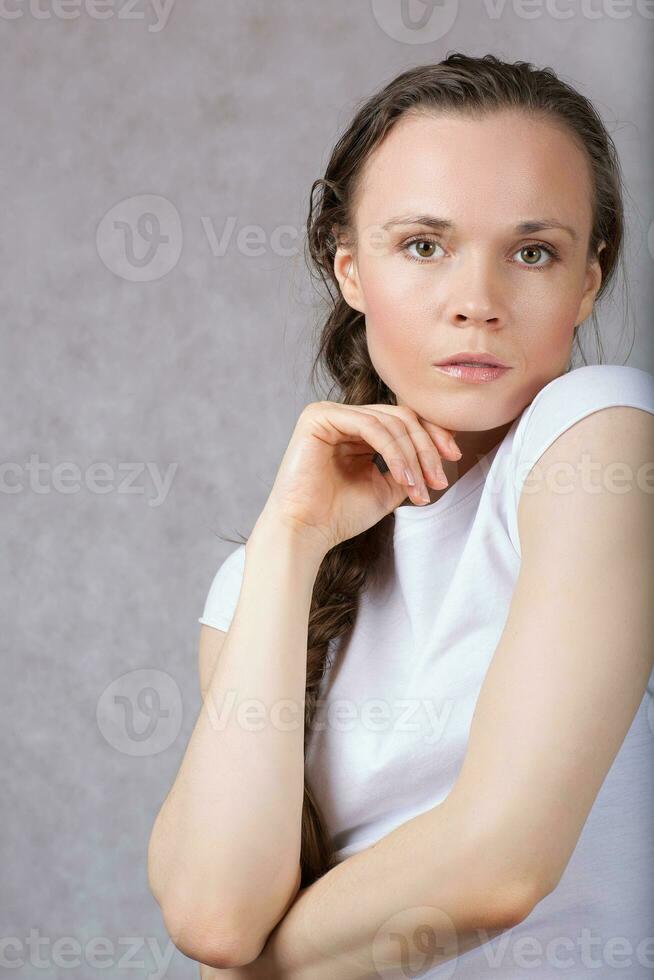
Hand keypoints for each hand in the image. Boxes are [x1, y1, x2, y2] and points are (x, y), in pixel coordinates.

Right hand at [261, 401, 460, 553]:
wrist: (306, 533)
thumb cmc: (340, 516)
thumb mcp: (387, 488)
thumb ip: (410, 467)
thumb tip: (441, 454)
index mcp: (357, 429)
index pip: (403, 419)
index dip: (432, 435)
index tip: (454, 459)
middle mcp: (343, 416)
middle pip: (401, 417)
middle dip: (427, 448)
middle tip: (439, 480)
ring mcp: (329, 413)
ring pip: (390, 422)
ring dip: (413, 456)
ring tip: (420, 488)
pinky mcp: (319, 417)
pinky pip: (371, 426)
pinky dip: (395, 453)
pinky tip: (404, 478)